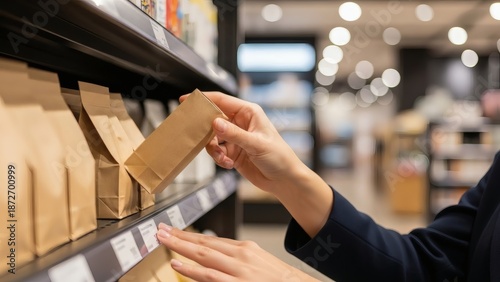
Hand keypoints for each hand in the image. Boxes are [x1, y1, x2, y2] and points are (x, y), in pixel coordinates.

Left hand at [156, 223, 319, 281]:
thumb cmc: (277, 278)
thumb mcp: (256, 261)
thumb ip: (235, 257)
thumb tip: (212, 255)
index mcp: (243, 248)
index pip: (209, 239)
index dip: (188, 235)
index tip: (171, 230)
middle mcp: (240, 255)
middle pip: (203, 243)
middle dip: (179, 237)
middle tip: (159, 230)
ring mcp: (238, 270)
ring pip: (204, 255)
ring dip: (180, 247)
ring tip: (162, 241)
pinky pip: (211, 276)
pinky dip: (193, 270)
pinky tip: (179, 265)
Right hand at [181, 91, 303, 192]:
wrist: (284, 180)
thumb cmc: (279, 157)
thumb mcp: (256, 144)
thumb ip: (234, 134)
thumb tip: (215, 123)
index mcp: (248, 113)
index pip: (222, 100)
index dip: (204, 99)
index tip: (186, 100)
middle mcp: (240, 123)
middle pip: (213, 119)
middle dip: (205, 129)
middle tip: (197, 135)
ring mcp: (236, 138)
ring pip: (212, 138)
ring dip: (213, 149)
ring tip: (222, 157)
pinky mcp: (233, 152)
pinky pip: (217, 152)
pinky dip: (219, 158)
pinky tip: (228, 164)